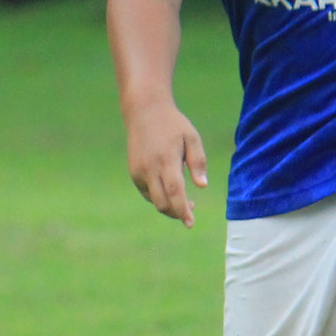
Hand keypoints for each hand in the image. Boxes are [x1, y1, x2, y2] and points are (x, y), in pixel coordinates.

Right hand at [125, 100, 208, 227]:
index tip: (190, 224)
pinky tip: (169, 190)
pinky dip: (159, 197)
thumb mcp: (191, 137)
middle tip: (192, 209)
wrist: (144, 112)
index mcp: (167, 160)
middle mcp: (150, 168)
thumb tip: (202, 186)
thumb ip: (198, 162)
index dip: (183, 210)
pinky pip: (147, 193)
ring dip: (169, 205)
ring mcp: (139, 172)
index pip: (175, 192)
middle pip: (162, 203)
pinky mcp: (133, 173)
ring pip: (154, 200)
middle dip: (177, 212)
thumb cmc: (173, 125)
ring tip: (184, 201)